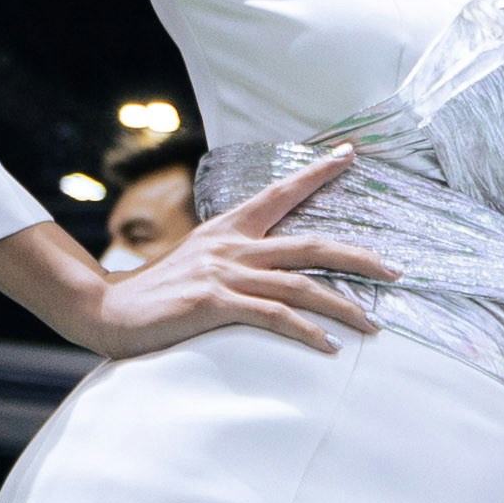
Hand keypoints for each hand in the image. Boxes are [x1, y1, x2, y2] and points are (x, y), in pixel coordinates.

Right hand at [32, 148, 394, 361]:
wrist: (107, 311)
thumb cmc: (159, 294)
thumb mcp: (200, 263)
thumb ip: (236, 259)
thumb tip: (273, 266)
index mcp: (229, 229)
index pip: (281, 192)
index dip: (317, 173)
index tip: (351, 155)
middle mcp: (233, 246)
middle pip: (312, 243)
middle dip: (360, 257)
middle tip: (396, 272)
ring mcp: (225, 273)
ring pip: (302, 285)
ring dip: (344, 307)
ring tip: (374, 326)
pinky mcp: (215, 303)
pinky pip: (274, 317)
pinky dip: (306, 332)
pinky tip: (329, 347)